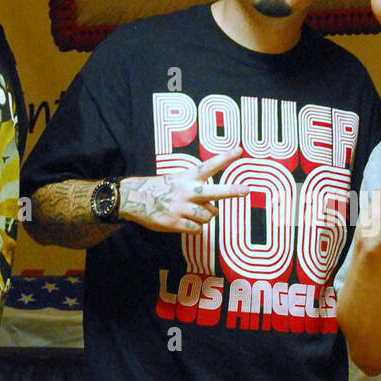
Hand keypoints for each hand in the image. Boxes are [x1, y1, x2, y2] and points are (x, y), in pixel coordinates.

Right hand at [119, 148, 248, 233]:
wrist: (134, 199)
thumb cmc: (162, 189)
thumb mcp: (178, 179)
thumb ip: (197, 190)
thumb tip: (214, 208)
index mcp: (187, 178)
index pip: (209, 166)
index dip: (224, 158)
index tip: (239, 150)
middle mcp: (186, 191)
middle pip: (214, 192)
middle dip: (231, 191)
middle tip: (246, 190)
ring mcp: (181, 207)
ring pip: (208, 216)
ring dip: (206, 217)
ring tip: (193, 212)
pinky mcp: (175, 222)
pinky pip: (197, 229)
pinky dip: (195, 227)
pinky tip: (185, 222)